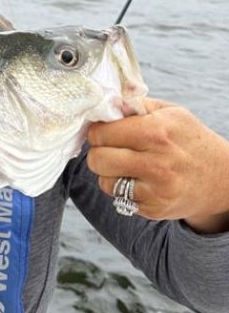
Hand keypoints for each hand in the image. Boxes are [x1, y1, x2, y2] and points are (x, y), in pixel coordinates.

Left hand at [87, 98, 228, 233]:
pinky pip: (117, 198)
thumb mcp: (170, 112)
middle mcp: (157, 163)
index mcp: (156, 132)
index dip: (98, 131)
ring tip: (129, 165)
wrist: (222, 179)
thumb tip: (103, 102)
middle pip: (97, 159)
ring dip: (109, 173)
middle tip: (113, 149)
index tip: (106, 131)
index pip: (100, 133)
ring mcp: (156, 190)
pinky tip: (140, 181)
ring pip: (103, 181)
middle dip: (99, 152)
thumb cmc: (189, 140)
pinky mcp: (154, 210)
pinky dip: (122, 189)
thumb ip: (134, 105)